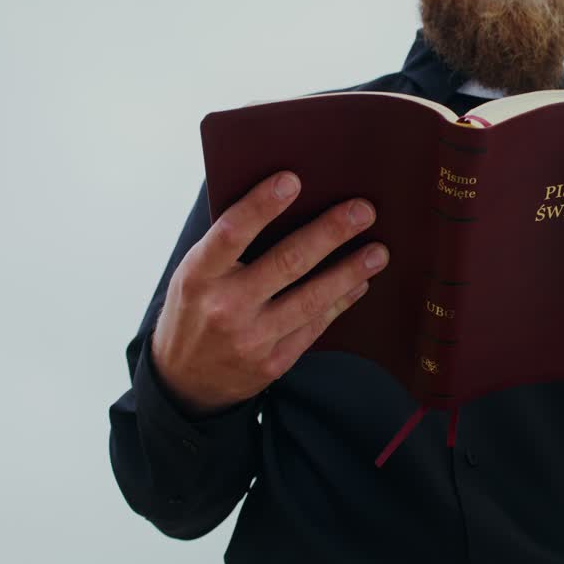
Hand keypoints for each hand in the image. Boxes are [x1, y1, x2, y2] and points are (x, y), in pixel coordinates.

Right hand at [151, 171, 388, 416]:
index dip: (261, 206)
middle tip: (363, 210)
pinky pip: (315, 325)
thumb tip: (284, 200)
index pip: (231, 233)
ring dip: (350, 271)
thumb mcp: (196, 275)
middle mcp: (225, 307)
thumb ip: (229, 245)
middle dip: (330, 233)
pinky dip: (341, 301)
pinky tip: (360, 282)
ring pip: (311, 298)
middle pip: (287, 263)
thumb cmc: (195, 311)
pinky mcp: (273, 363)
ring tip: (379, 251)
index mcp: (199, 276)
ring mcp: (251, 339)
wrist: (184, 383)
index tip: (293, 180)